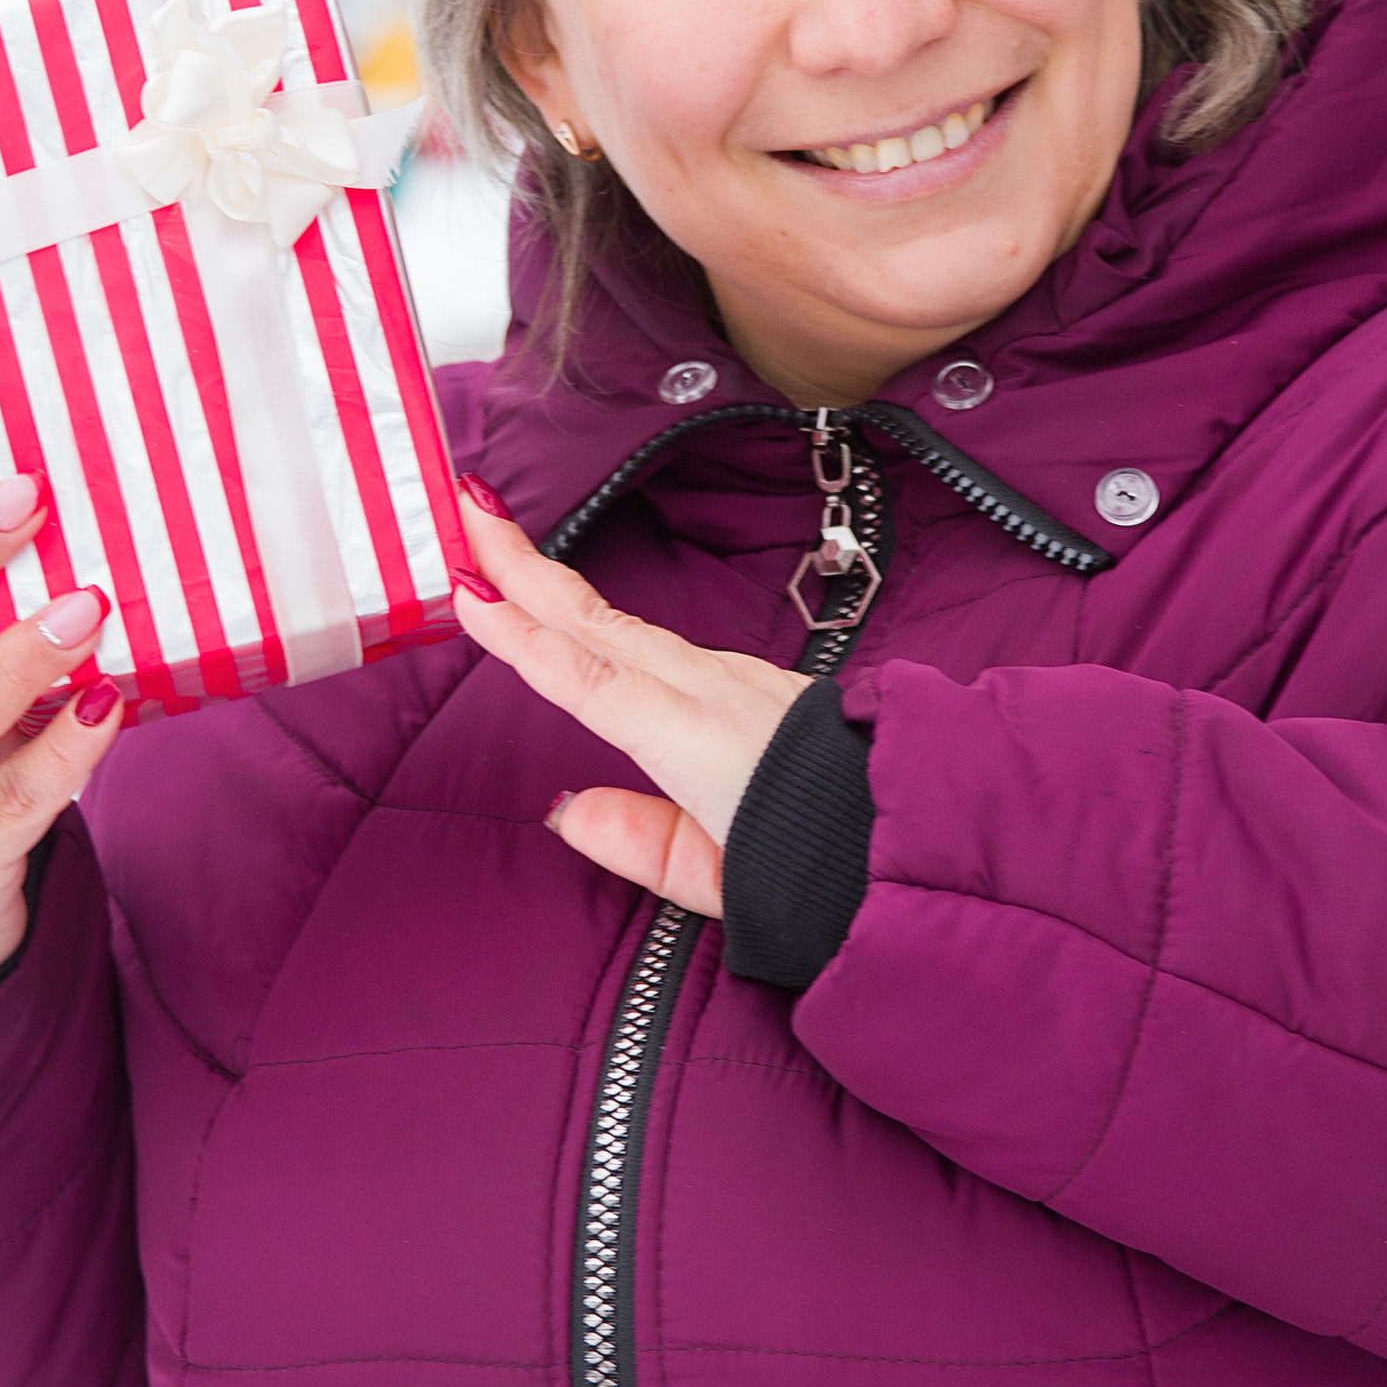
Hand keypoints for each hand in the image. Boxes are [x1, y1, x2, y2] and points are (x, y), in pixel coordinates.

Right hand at [449, 484, 804, 915]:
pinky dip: (607, 621)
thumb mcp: (720, 883)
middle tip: (466, 504)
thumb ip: (641, 844)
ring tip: (501, 550)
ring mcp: (737, 680)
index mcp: (694, 741)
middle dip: (525, 562)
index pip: (586, 677)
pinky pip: (661, 645)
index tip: (464, 588)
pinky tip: (581, 617)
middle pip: (598, 622)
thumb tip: (567, 808)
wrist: (921, 834)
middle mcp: (711, 693)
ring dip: (558, 587)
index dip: (519, 635)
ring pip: (628, 627)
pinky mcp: (755, 683)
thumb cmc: (821, 869)